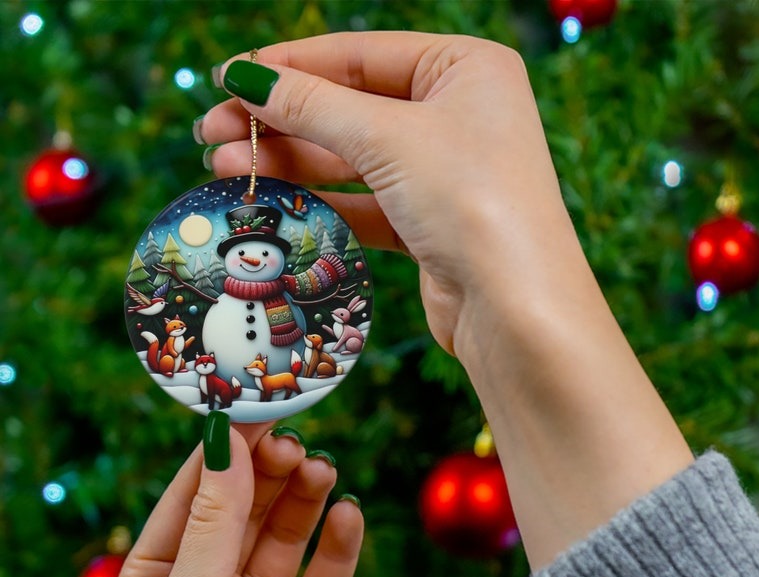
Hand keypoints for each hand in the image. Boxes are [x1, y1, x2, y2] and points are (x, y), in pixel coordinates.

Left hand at [111, 419, 363, 576]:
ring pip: (286, 537)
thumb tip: (226, 441)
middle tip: (297, 443)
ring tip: (324, 471)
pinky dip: (339, 546)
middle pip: (245, 510)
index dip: (224, 453)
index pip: (193, 496)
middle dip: (270, 474)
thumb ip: (215, 520)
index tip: (255, 410)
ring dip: (305, 500)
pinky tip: (349, 516)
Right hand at [199, 31, 569, 357]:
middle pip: (350, 107)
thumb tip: (246, 77)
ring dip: (290, 163)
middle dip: (280, 121)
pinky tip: (272, 203)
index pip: (359, 55)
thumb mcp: (388, 138)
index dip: (289, 66)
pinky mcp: (430, 224)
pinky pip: (364, 203)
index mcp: (465, 68)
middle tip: (212, 133)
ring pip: (352, 159)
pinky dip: (320, 203)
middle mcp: (458, 115)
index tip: (227, 79)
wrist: (515, 308)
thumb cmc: (471, 201)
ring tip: (224, 168)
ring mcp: (444, 173)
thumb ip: (313, 106)